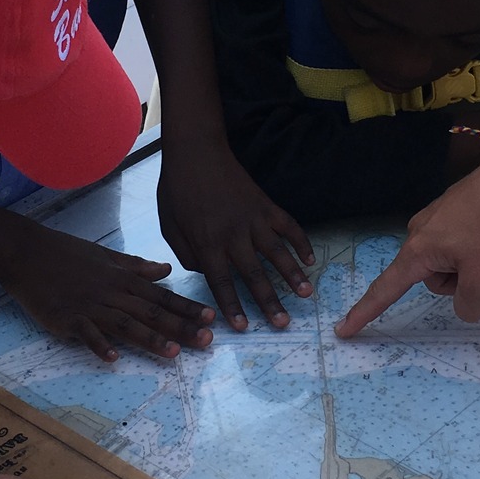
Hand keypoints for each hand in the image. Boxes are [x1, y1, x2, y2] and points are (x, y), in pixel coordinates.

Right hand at [4, 218, 214, 362]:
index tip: (210, 318)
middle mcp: (111, 292)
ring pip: (125, 324)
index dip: (186, 307)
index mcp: (121, 278)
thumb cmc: (65, 254)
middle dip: (180, 327)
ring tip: (173, 353)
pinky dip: (99, 345)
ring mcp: (89, 306)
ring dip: (150, 339)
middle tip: (206, 341)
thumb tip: (166, 269)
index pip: (161, 295)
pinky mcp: (66, 318)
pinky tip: (113, 358)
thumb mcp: (105, 256)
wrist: (25, 252)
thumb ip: (136, 266)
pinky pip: (86, 333)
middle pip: (151, 312)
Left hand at [157, 138, 314, 331]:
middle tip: (284, 323)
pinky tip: (310, 259)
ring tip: (306, 295)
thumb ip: (186, 255)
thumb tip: (207, 273)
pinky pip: (288, 225)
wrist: (196, 151)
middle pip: (254, 274)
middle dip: (269, 301)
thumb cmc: (177, 190)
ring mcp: (253, 218)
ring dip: (293, 275)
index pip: (221, 282)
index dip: (233, 306)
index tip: (243, 327)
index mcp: (206, 242)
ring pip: (277, 252)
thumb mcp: (169, 226)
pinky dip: (301, 242)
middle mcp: (233, 234)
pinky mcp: (265, 204)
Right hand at [337, 168, 479, 335]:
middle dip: (457, 281)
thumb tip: (465, 309)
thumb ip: (468, 305)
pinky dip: (474, 246)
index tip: (343, 330)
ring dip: (468, 263)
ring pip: (446, 260)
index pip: (385, 290)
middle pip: (430, 277)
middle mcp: (418, 232)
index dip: (364, 313)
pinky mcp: (451, 206)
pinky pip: (456, 240)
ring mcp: (434, 216)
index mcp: (417, 252)